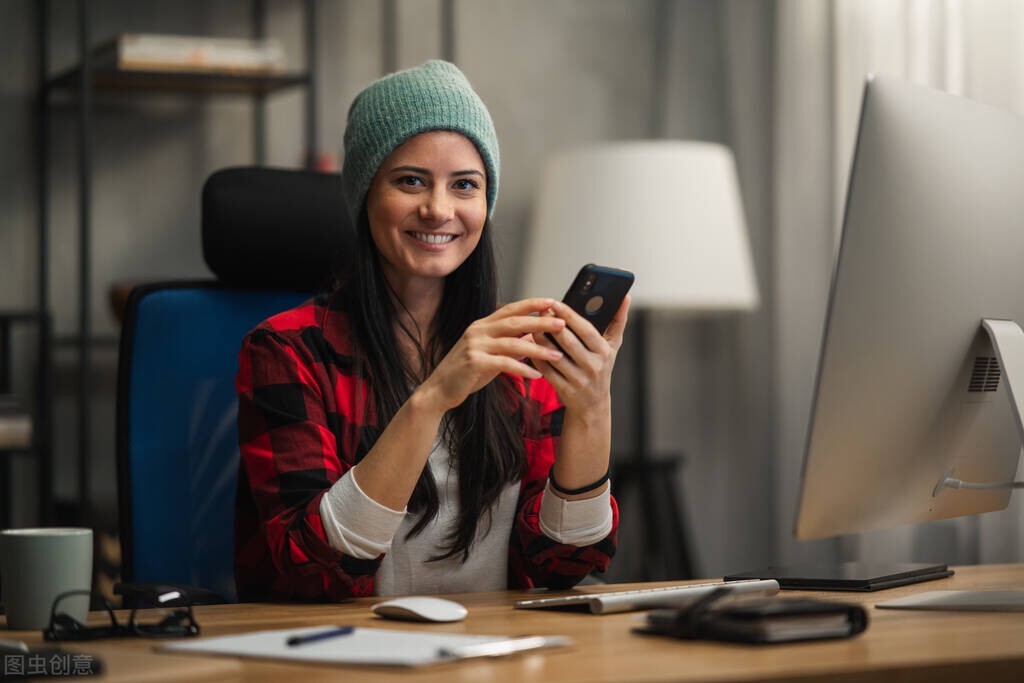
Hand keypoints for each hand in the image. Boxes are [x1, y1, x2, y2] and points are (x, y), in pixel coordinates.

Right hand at [418, 298, 567, 411]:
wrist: (439, 389)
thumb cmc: (467, 372)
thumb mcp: (491, 354)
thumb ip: (510, 344)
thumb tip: (535, 337)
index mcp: (483, 325)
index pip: (511, 309)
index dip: (532, 304)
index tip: (552, 302)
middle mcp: (478, 330)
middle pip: (515, 322)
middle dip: (540, 322)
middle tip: (562, 324)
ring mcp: (475, 345)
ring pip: (512, 343)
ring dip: (537, 350)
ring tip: (557, 355)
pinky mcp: (474, 362)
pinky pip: (504, 363)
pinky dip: (523, 369)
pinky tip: (537, 375)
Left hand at [533, 295, 630, 413]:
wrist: (593, 404)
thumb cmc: (601, 367)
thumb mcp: (613, 346)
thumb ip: (618, 321)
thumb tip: (625, 297)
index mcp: (604, 352)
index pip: (586, 330)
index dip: (570, 316)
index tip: (555, 303)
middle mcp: (592, 367)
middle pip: (569, 342)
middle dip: (553, 325)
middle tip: (540, 311)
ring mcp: (578, 380)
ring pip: (555, 356)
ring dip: (541, 340)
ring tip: (533, 326)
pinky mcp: (565, 390)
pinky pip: (547, 371)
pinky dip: (537, 357)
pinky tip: (530, 346)